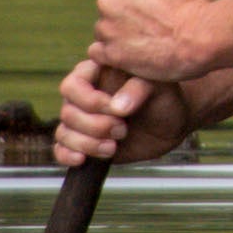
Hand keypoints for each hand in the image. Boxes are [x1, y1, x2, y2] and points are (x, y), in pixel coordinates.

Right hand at [54, 50, 195, 168]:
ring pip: (63, 133)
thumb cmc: (164, 96)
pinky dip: (67, 156)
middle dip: (94, 126)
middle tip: (122, 130)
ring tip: (113, 147)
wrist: (171, 122)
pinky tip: (83, 159)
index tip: (117, 110)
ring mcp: (81, 120)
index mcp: (95, 73)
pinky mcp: (83, 142)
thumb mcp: (158, 85)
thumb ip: (138, 88)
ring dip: (86, 144)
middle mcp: (83, 96)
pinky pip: (61, 150)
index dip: (90, 102)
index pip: (72, 86)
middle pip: (67, 113)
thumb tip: (117, 107)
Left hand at [93, 0, 217, 85]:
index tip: (139, 0)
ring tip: (145, 39)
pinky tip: (131, 53)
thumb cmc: (197, 1)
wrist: (201, 38)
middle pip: (106, 6)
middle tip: (148, 21)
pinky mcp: (110, 54)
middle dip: (121, 12)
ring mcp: (107, 29)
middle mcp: (108, 2)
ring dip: (117, 33)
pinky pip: (98, 52)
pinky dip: (110, 53)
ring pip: (103, 30)